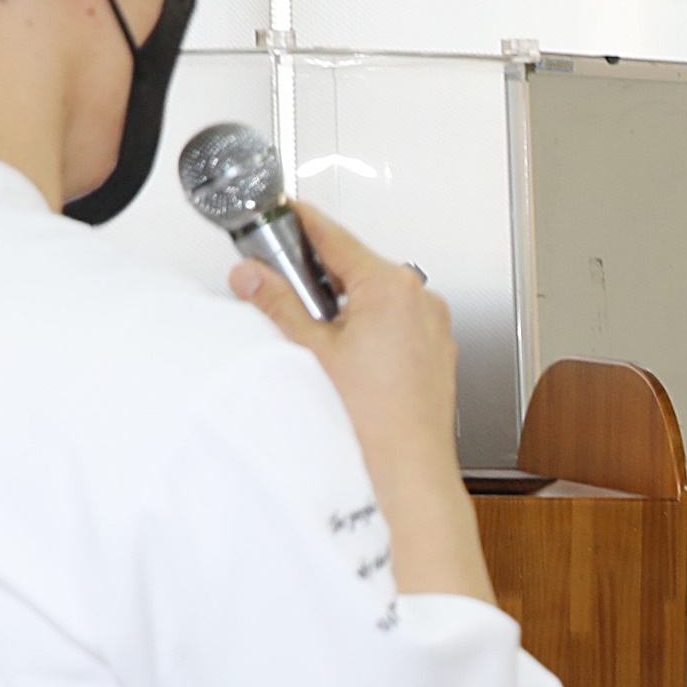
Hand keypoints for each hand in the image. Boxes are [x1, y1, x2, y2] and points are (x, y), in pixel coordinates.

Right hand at [229, 207, 492, 603]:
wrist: (407, 475)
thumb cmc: (371, 423)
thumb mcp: (307, 352)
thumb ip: (274, 304)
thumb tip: (251, 275)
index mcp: (392, 288)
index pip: (334, 235)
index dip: (299, 221)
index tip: (279, 211)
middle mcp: (421, 302)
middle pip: (354, 266)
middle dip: (314, 275)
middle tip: (277, 288)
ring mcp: (433, 329)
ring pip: (374, 298)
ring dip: (339, 306)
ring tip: (312, 338)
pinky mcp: (435, 355)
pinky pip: (393, 326)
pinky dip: (364, 330)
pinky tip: (342, 359)